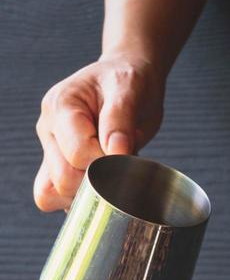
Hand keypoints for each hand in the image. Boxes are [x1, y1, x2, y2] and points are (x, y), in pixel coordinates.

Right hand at [34, 55, 164, 211]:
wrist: (127, 79)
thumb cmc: (128, 81)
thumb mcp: (129, 89)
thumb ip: (120, 120)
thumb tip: (116, 153)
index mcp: (61, 106)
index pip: (77, 154)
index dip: (106, 164)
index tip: (126, 156)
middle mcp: (49, 129)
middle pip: (62, 180)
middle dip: (97, 182)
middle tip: (121, 168)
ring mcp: (50, 150)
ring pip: (51, 193)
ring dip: (84, 196)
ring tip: (109, 177)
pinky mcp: (58, 166)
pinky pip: (56, 197)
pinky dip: (79, 200)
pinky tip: (101, 186)